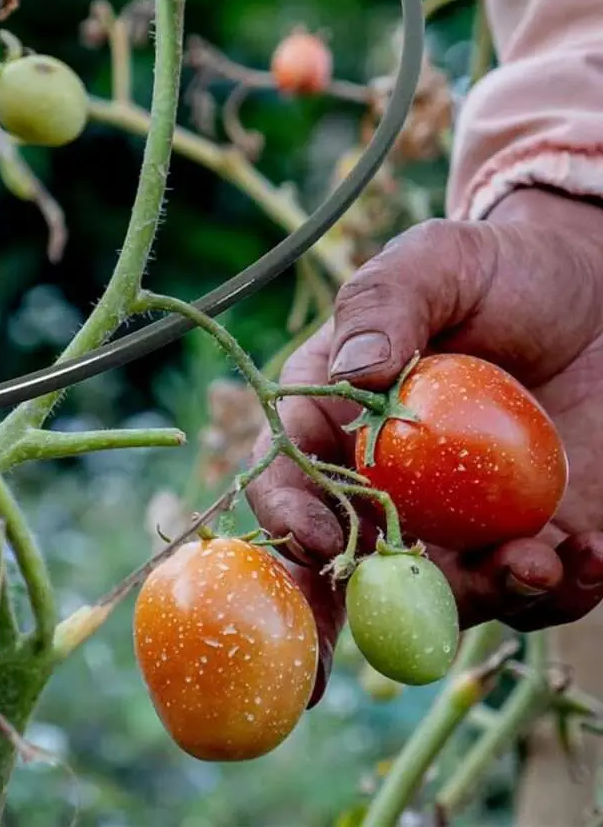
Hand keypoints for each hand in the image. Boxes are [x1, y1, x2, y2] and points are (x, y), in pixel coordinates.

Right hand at [247, 188, 602, 704]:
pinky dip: (560, 589)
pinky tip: (591, 555)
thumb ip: (386, 303)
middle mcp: (385, 481)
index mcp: (334, 417)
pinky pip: (535, 588)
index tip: (319, 538)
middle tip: (416, 599)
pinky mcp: (529, 533)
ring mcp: (456, 517)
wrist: (592, 291)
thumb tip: (358, 370)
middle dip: (371, 598)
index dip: (289, 514)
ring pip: (445, 590)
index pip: (289, 475)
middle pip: (354, 558)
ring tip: (535, 562)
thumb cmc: (493, 271)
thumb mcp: (435, 262)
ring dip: (482, 595)